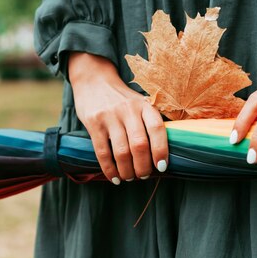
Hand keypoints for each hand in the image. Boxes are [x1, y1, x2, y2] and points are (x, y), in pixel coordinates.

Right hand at [68, 52, 168, 184]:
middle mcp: (128, 110)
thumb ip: (149, 122)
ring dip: (127, 170)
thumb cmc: (121, 99)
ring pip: (122, 152)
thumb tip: (160, 155)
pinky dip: (109, 169)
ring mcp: (110, 116)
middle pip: (139, 145)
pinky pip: (102, 152)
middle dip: (143, 167)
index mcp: (144, 105)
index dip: (161, 150)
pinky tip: (114, 177)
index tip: (162, 167)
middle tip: (143, 176)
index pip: (157, 129)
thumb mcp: (139, 103)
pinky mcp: (94, 123)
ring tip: (129, 177)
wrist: (94, 80)